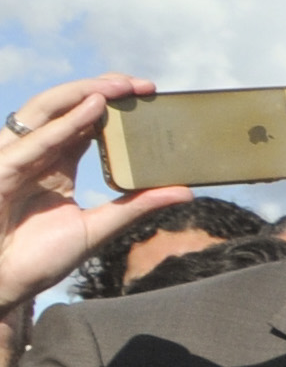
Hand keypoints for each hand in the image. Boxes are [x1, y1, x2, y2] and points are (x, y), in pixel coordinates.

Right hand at [1, 77, 192, 312]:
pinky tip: (93, 108)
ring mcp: (15, 158)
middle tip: (143, 84)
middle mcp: (34, 154)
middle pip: (66, 107)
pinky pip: (35, 141)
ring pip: (47, 111)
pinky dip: (64, 123)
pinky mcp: (2, 170)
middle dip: (103, 90)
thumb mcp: (99, 228)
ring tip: (121, 86)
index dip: (112, 104)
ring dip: (84, 94)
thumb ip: (137, 206)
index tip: (149, 95)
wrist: (2, 282)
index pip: (83, 121)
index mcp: (55, 163)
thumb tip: (186, 191)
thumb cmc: (38, 258)